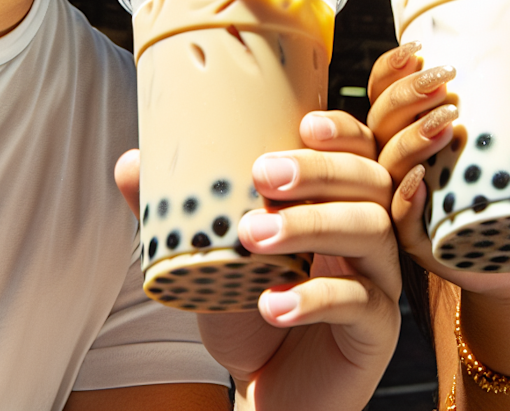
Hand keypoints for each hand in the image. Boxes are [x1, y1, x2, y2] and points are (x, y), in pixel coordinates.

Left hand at [114, 111, 399, 410]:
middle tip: (264, 176)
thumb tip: (129, 164)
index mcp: (340, 204)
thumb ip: (181, 215)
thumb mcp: (211, 260)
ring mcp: (380, 280)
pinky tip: (274, 304)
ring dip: (311, 226)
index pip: (361, 151)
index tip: (303, 126)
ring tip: (253, 238)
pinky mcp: (378, 329)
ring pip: (371, 232)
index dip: (341, 133)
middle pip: (371, 183)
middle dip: (320, 172)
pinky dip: (316, 298)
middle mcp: (369, 234)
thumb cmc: (249, 313)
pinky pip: (361, 302)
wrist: (265, 389)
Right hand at [363, 42, 509, 304]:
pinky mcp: (419, 243)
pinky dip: (405, 199)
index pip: (385, 91)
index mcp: (417, 129)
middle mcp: (402, 162)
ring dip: (410, 139)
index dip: (391, 69)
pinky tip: (421, 181)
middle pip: (382, 120)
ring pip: (388, 164)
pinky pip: (399, 220)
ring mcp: (407, 202)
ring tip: (445, 124)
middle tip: (445, 84)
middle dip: (407, 97)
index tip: (419, 50)